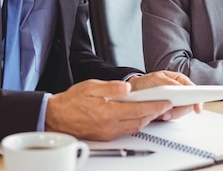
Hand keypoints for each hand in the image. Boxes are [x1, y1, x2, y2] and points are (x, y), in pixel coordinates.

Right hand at [45, 79, 172, 140]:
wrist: (57, 116)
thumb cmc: (71, 101)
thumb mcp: (91, 87)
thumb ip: (111, 87)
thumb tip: (127, 88)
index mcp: (108, 113)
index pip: (138, 109)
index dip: (155, 106)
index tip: (165, 102)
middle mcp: (110, 126)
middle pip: (140, 120)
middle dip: (155, 113)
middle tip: (165, 105)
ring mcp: (108, 133)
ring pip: (135, 127)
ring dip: (147, 119)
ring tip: (155, 109)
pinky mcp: (105, 136)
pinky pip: (126, 130)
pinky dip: (136, 123)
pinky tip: (138, 116)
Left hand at [128, 70, 202, 119]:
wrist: (134, 91)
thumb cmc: (145, 82)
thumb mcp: (156, 79)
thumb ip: (169, 82)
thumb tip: (179, 88)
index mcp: (179, 80)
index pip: (193, 89)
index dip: (197, 99)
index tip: (197, 107)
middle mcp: (179, 91)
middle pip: (189, 103)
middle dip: (180, 110)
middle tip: (169, 112)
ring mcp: (175, 101)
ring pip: (182, 111)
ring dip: (173, 114)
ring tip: (162, 114)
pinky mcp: (169, 109)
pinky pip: (173, 116)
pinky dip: (167, 117)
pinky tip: (160, 115)